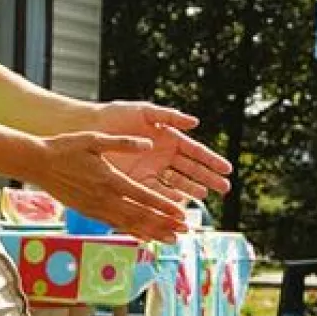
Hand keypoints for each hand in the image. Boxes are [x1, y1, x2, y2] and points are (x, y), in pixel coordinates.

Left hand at [96, 102, 233, 203]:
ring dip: (192, 190)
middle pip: (191, 170)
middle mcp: (163, 156)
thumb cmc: (116, 116)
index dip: (211, 161)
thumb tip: (195, 122)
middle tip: (225, 189)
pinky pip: (157, 192)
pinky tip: (180, 203)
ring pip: (177, 183)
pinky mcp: (138, 181)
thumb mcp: (144, 111)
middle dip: (208, 179)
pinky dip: (169, 198)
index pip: (196, 152)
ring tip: (205, 196)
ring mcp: (152, 170)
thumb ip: (169, 116)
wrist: (89, 128)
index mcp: (168, 138)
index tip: (227, 169)